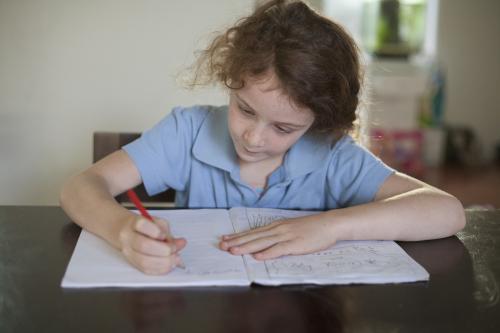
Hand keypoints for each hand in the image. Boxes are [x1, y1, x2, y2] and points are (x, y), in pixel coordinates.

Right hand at [119, 214, 186, 274]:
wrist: (125, 231)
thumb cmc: (144, 227)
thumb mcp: (157, 223)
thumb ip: (169, 233)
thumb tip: (181, 243)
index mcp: (134, 223)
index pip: (142, 225)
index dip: (156, 231)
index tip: (164, 235)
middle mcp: (128, 238)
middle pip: (143, 245)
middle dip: (164, 250)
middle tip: (175, 249)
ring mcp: (128, 252)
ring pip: (144, 261)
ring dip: (164, 262)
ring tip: (175, 259)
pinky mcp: (132, 263)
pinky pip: (146, 270)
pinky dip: (160, 269)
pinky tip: (169, 265)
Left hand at [219, 215, 335, 259]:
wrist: (329, 224)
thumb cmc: (311, 227)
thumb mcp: (291, 228)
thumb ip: (277, 234)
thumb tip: (264, 242)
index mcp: (276, 226)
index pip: (253, 231)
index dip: (238, 236)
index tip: (225, 238)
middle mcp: (278, 229)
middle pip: (253, 236)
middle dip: (236, 241)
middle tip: (221, 245)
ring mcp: (286, 236)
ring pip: (262, 242)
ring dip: (246, 247)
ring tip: (233, 251)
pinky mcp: (295, 244)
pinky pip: (279, 249)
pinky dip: (267, 253)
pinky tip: (257, 256)